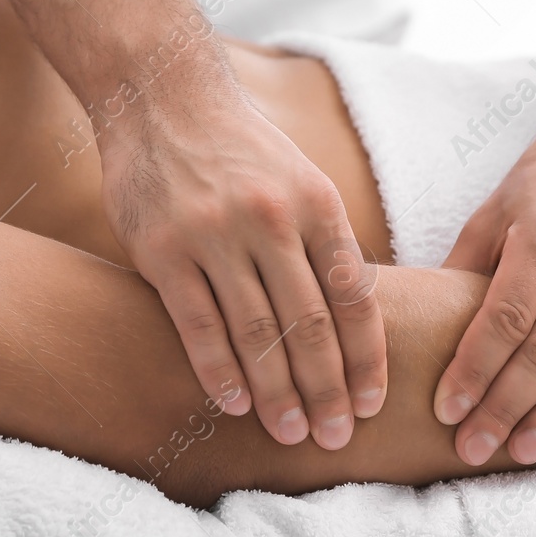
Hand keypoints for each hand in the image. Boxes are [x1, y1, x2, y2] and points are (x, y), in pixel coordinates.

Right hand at [99, 90, 385, 450]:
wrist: (164, 99)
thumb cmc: (244, 152)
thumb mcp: (303, 181)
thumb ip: (327, 244)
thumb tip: (357, 324)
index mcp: (319, 204)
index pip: (355, 296)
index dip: (366, 357)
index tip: (372, 404)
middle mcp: (273, 219)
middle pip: (310, 323)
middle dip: (327, 388)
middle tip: (336, 437)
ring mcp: (215, 234)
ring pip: (256, 331)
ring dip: (278, 391)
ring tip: (291, 433)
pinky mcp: (163, 249)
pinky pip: (197, 323)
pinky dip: (219, 370)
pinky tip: (236, 404)